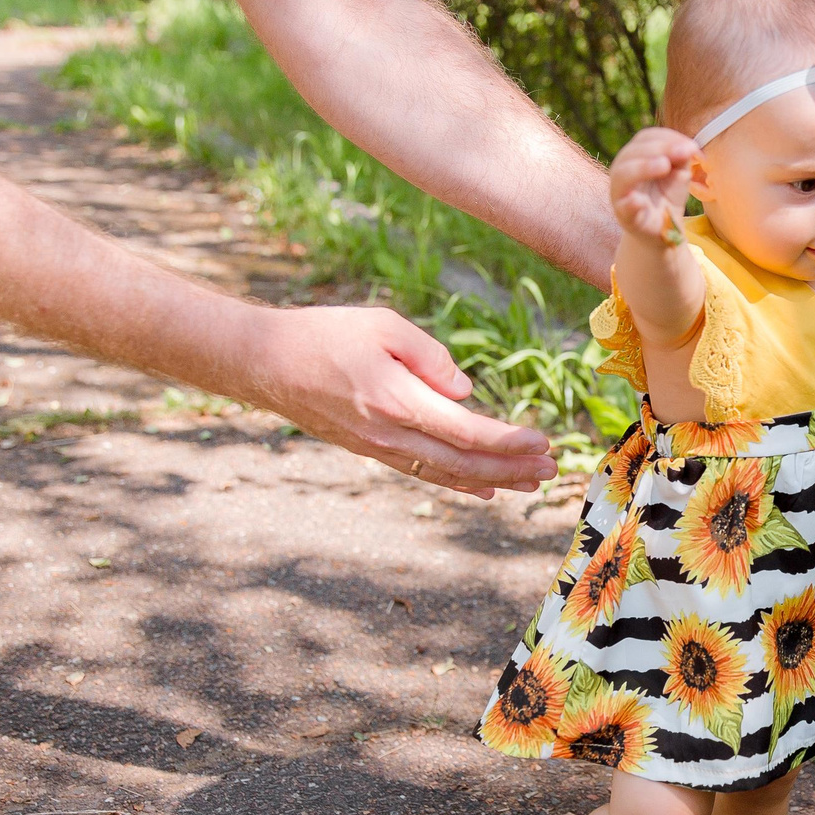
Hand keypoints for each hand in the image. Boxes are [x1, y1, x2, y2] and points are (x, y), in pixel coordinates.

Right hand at [247, 305, 554, 498]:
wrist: (264, 364)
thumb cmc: (324, 334)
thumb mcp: (383, 325)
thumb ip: (431, 357)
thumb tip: (464, 392)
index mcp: (398, 401)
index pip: (468, 431)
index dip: (509, 441)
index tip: (542, 441)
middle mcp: (391, 435)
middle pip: (465, 463)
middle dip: (512, 469)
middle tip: (551, 469)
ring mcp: (379, 448)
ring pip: (446, 474)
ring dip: (493, 480)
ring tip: (530, 483)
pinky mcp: (370, 450)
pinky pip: (424, 473)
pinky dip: (458, 482)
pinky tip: (483, 489)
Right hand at [611, 127, 699, 245]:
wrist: (662, 228)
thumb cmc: (667, 196)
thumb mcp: (679, 173)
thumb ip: (682, 159)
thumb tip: (690, 147)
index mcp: (636, 156)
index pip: (646, 138)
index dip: (668, 138)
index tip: (692, 146)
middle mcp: (623, 170)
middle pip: (633, 152)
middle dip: (660, 148)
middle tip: (684, 152)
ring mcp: (620, 193)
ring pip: (623, 175)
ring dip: (644, 167)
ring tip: (664, 165)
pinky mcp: (624, 216)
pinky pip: (624, 208)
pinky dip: (631, 204)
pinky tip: (639, 201)